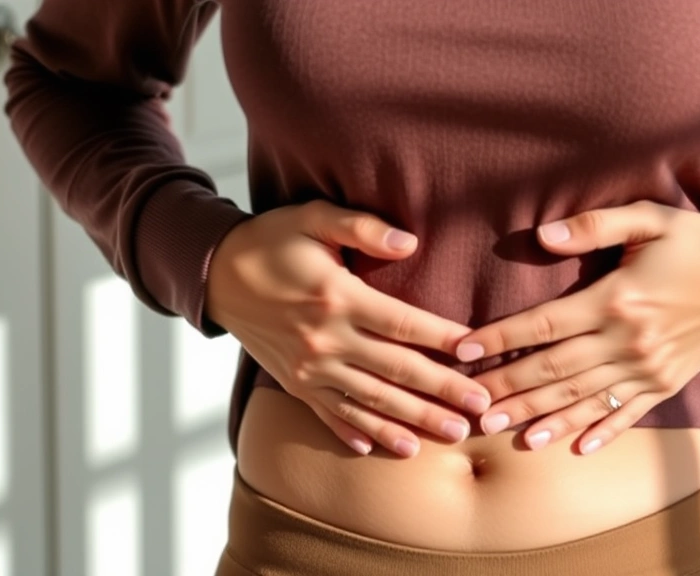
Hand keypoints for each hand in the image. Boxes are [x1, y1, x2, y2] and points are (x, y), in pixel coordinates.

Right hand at [206, 199, 492, 457]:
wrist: (215, 275)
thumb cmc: (272, 241)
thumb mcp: (314, 218)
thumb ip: (362, 227)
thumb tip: (410, 241)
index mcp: (338, 298)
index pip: (404, 324)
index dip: (444, 339)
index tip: (478, 353)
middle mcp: (326, 340)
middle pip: (397, 371)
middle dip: (444, 391)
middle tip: (483, 408)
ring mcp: (309, 369)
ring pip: (372, 401)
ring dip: (414, 420)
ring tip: (453, 434)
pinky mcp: (294, 384)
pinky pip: (332, 415)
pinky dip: (360, 433)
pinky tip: (388, 450)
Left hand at [453, 200, 699, 454]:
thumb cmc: (698, 243)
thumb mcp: (650, 218)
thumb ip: (594, 226)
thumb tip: (543, 236)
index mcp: (617, 298)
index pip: (544, 324)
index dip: (500, 338)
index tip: (463, 350)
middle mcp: (629, 340)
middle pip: (554, 370)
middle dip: (509, 388)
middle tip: (470, 406)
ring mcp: (648, 368)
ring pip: (583, 399)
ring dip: (542, 418)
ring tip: (504, 433)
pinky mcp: (666, 384)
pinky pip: (627, 414)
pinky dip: (601, 433)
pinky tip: (574, 449)